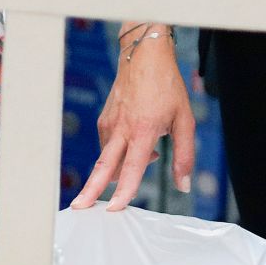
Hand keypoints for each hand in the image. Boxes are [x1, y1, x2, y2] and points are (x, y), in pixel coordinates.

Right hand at [69, 29, 194, 211]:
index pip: (133, 167)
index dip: (124, 190)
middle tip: (79, 208)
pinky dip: (119, 154)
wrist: (144, 55)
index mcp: (144, 129)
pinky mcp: (103, 119)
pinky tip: (136, 144)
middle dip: (91, 190)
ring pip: (107, 158)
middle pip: (103, 166)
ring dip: (118, 170)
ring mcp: (109, 123)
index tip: (114, 208)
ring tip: (145, 157)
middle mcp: (122, 128)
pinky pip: (108, 145)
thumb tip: (184, 185)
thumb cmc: (167, 86)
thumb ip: (184, 155)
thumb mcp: (185, 120)